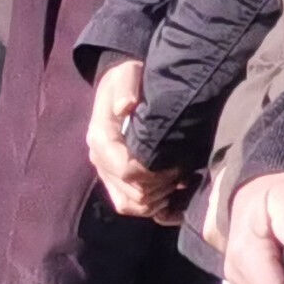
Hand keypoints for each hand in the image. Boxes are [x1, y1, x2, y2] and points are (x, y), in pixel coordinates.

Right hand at [86, 59, 188, 221]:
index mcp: (100, 138)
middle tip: (183, 173)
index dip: (153, 174)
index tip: (176, 165)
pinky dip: (154, 209)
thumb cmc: (127, 79)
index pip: (126, 169)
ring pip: (131, 205)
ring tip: (178, 182)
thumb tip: (126, 106)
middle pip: (131, 193)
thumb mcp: (127, 74)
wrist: (121, 86)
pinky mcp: (116, 181)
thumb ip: (126, 87)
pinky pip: (131, 206)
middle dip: (160, 188)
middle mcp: (100, 160)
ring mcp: (107, 173)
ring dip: (158, 200)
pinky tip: (175, 199)